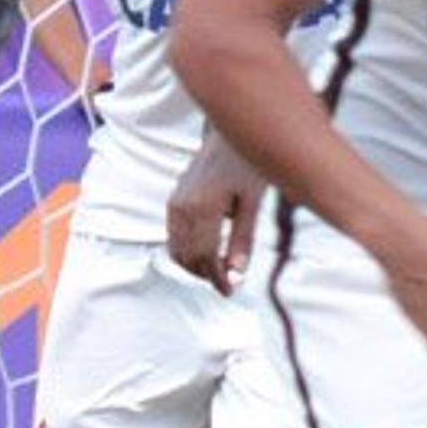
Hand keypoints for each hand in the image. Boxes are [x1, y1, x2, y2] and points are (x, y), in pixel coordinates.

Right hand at [165, 135, 262, 294]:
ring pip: (176, 249)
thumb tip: (236, 275)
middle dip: (205, 274)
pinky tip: (207, 250)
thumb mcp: (252, 203)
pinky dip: (187, 250)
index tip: (229, 292)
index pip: (205, 256)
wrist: (229, 135)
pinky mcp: (174, 199)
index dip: (216, 278)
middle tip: (226, 284)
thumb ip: (242, 241)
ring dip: (194, 264)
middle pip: (187, 256)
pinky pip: (174, 236)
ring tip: (217, 269)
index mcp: (203, 207)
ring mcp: (175, 203)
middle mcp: (182, 207)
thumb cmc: (247, 164)